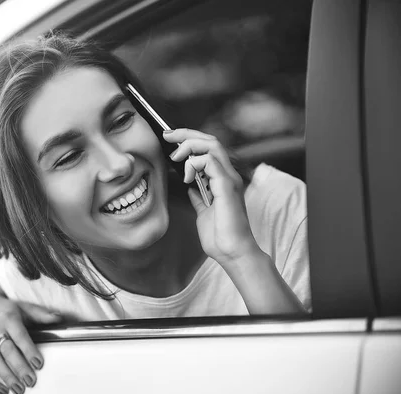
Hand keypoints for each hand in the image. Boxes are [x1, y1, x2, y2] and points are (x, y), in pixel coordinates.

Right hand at [0, 291, 61, 393]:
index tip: (38, 363)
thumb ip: (41, 314)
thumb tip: (59, 317)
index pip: (20, 336)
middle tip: (31, 380)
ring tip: (19, 389)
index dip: (29, 350)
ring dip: (7, 377)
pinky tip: (4, 391)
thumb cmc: (5, 309)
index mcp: (9, 319)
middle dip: (19, 367)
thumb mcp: (23, 307)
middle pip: (7, 351)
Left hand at [163, 128, 260, 265]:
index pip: (210, 148)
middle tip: (168, 136)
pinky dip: (194, 164)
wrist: (232, 252)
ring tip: (176, 157)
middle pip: (210, 140)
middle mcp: (229, 176)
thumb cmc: (221, 237)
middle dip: (186, 134)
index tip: (171, 140)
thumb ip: (199, 198)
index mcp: (223, 180)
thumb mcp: (204, 213)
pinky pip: (210, 162)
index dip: (190, 139)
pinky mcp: (226, 187)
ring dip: (189, 146)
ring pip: (212, 145)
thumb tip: (191, 189)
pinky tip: (186, 177)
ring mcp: (229, 180)